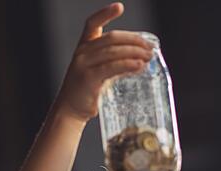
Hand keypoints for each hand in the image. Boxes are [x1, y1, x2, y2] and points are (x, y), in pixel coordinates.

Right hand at [53, 2, 153, 122]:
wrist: (71, 110)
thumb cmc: (88, 90)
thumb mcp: (100, 70)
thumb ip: (115, 61)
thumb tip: (142, 58)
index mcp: (84, 46)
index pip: (92, 23)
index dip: (105, 13)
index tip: (119, 7)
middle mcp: (82, 52)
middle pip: (112, 38)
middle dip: (134, 40)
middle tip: (150, 47)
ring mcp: (84, 64)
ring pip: (114, 51)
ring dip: (135, 52)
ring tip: (148, 57)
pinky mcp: (88, 78)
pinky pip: (111, 67)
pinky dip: (128, 65)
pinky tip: (139, 65)